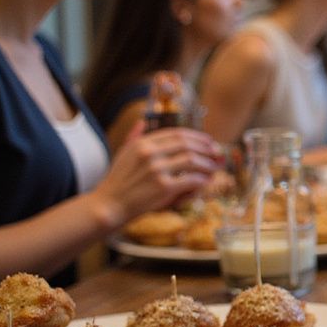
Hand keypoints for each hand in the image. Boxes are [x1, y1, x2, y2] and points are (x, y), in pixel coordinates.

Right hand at [91, 124, 221, 226]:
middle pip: (187, 144)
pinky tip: (206, 182)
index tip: (208, 141)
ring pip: (193, 160)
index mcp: (142, 143)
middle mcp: (150, 153)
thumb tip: (142, 121)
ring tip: (214, 168)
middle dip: (206, 148)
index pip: (177, 134)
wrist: (109, 205)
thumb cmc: (118, 181)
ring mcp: (157, 170)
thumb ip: (134, 136)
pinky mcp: (163, 187)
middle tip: (217, 154)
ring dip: (208, 164)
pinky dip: (202, 180)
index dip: (197, 137)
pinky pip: (191, 180)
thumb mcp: (122, 153)